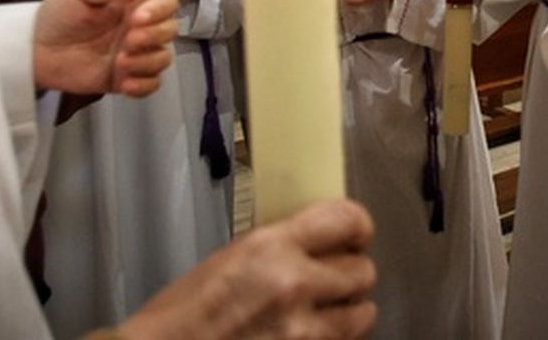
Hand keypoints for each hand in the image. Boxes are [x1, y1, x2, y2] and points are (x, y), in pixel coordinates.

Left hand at [33, 0, 178, 96]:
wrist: (33, 49)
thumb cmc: (57, 14)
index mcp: (133, 3)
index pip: (166, 3)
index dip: (160, 11)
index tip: (138, 18)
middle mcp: (138, 28)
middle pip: (170, 30)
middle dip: (153, 37)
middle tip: (127, 40)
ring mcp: (133, 55)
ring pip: (163, 58)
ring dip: (147, 62)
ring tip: (119, 62)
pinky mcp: (124, 78)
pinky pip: (150, 85)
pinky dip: (143, 85)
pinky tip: (125, 82)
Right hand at [122, 199, 376, 339]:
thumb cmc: (184, 312)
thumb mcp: (232, 257)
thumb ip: (281, 247)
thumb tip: (320, 243)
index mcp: (271, 247)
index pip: (346, 220)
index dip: (358, 227)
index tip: (355, 234)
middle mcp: (294, 285)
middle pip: (363, 270)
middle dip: (351, 275)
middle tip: (334, 279)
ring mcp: (302, 332)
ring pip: (363, 314)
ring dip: (349, 312)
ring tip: (327, 313)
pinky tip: (308, 336)